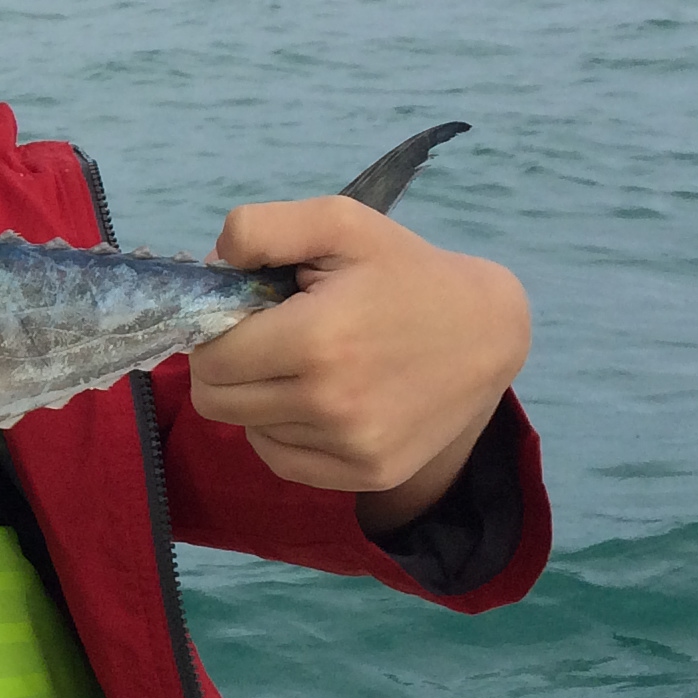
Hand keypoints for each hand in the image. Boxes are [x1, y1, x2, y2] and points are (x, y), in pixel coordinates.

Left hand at [187, 197, 531, 529]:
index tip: (246, 315)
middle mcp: (331, 405)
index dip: (214, 332)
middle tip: (267, 340)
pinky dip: (282, 430)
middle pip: (217, 401)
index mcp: (316, 341)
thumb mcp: (340, 223)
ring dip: (260, 396)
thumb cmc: (404, 271)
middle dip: (226, 367)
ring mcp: (351, 446)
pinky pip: (281, 460)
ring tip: (309, 363)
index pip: (210, 358)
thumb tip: (212, 263)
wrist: (487, 331)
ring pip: (248, 429)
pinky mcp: (367, 473)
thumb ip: (263, 228)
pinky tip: (317, 397)